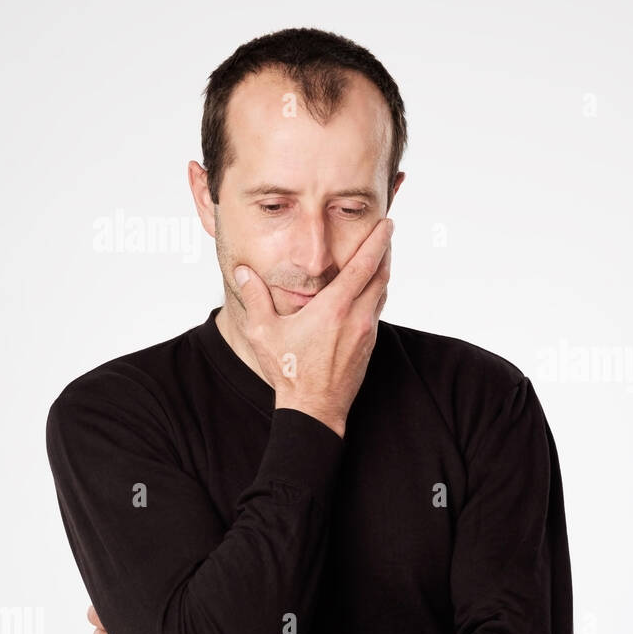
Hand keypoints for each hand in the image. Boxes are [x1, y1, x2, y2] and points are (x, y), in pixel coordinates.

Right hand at [231, 216, 393, 438]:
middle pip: (382, 274)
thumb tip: (243, 272)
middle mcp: (358, 317)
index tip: (388, 224)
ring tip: (379, 255)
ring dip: (383, 271)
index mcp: (336, 308)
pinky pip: (377, 310)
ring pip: (383, 293)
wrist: (315, 409)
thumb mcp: (263, 332)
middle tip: (387, 231)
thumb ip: (255, 297)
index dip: (378, 241)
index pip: (364, 264)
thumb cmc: (289, 372)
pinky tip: (368, 290)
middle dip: (386, 250)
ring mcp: (367, 332)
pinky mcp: (369, 345)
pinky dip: (377, 293)